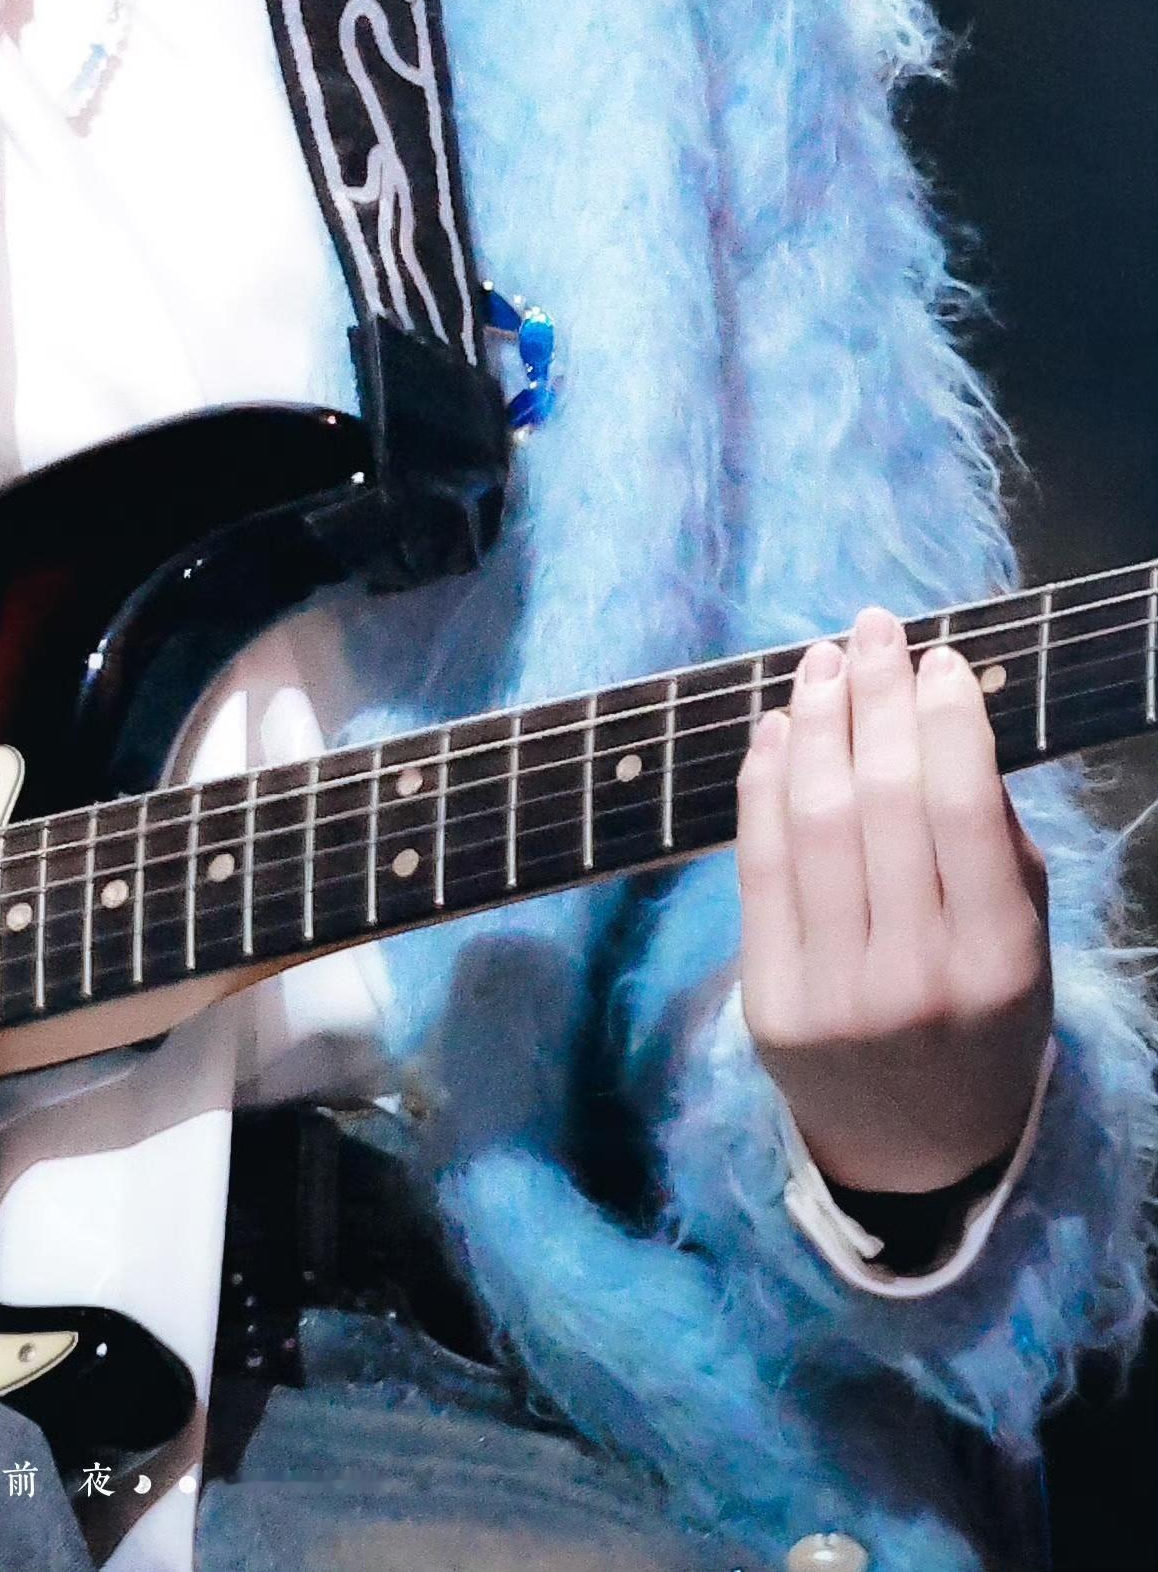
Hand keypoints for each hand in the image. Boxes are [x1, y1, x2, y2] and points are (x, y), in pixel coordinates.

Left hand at [735, 605, 1051, 1191]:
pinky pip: (757, 863)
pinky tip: (774, 727)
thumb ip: (996, 845)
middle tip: (872, 628)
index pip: (960, 810)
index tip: (937, 658)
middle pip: (881, 799)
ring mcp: (832, 990)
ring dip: (813, 722)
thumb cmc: (981, 1022)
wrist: (915, 1152)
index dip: (944, 718)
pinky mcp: (767, 998)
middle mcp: (912, 977)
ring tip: (820, 660)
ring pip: (812, 820)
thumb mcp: (1026, 947)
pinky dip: (761, 782)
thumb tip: (944, 719)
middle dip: (875, 696)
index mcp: (996, 963)